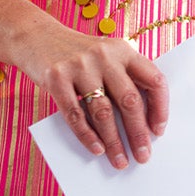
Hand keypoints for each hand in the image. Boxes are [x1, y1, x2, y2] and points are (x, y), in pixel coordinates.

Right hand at [0, 0, 168, 169]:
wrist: (34, 35)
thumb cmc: (77, 54)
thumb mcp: (106, 56)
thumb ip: (123, 80)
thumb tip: (141, 125)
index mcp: (124, 50)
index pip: (154, 80)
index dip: (160, 108)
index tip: (159, 131)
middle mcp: (104, 56)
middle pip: (129, 101)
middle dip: (138, 133)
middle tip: (144, 156)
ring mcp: (79, 66)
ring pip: (103, 112)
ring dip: (114, 141)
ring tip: (120, 160)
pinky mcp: (56, 77)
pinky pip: (75, 114)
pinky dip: (87, 136)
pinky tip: (97, 150)